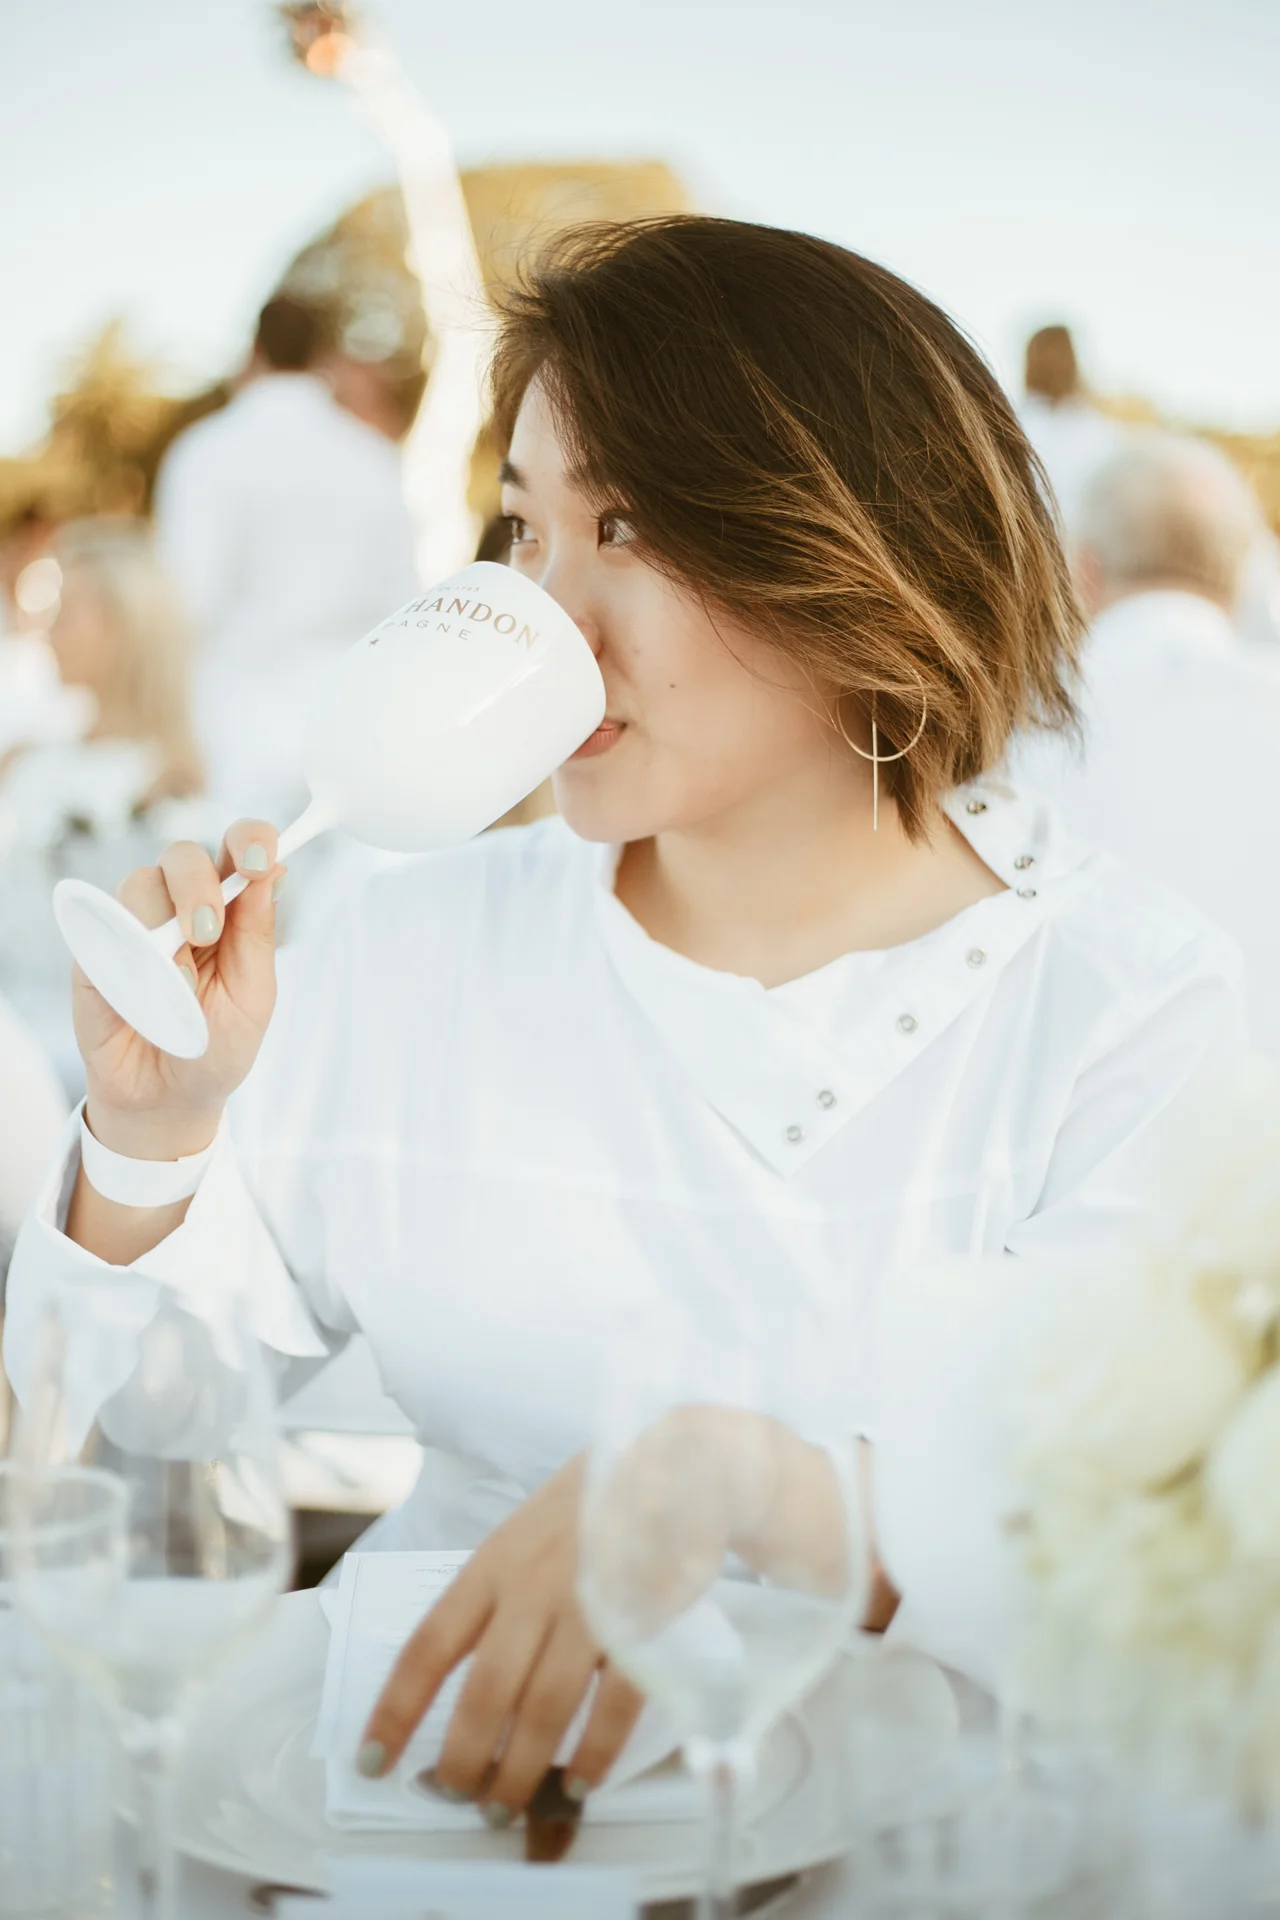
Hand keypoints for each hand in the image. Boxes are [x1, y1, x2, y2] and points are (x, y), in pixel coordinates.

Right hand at [75, 819, 282, 1159]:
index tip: (261, 859)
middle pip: (182, 855)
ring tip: (177, 981)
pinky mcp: (95, 948)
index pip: (239, 848)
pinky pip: (102, 925)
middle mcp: (181, 906)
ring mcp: (134, 924)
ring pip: (140, 883)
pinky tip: (140, 988)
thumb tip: (274, 871)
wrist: (167, 1100)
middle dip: (198, 885)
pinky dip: (125, 952)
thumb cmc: (215, 1046)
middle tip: (208, 931)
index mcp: (230, 909)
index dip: (251, 839)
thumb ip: (257, 934)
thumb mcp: (252, 996)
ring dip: (162, 924)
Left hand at [359, 1457, 643, 1822]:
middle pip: (483, 1694)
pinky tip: (579, 1783)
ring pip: (541, 1711)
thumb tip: (458, 1685)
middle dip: (463, 1762)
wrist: (674, 1465)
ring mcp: (589, 1608)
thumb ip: (495, 1600)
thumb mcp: (523, 1537)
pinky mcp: (642, 1625)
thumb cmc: (588, 1509)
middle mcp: (533, 1589)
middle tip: (456, 1797)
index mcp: (494, 1565)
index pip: (428, 1648)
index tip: (372, 1761)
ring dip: (519, 1772)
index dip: (395, 1711)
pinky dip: (593, 1756)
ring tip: (505, 1806)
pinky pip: (612, 1708)